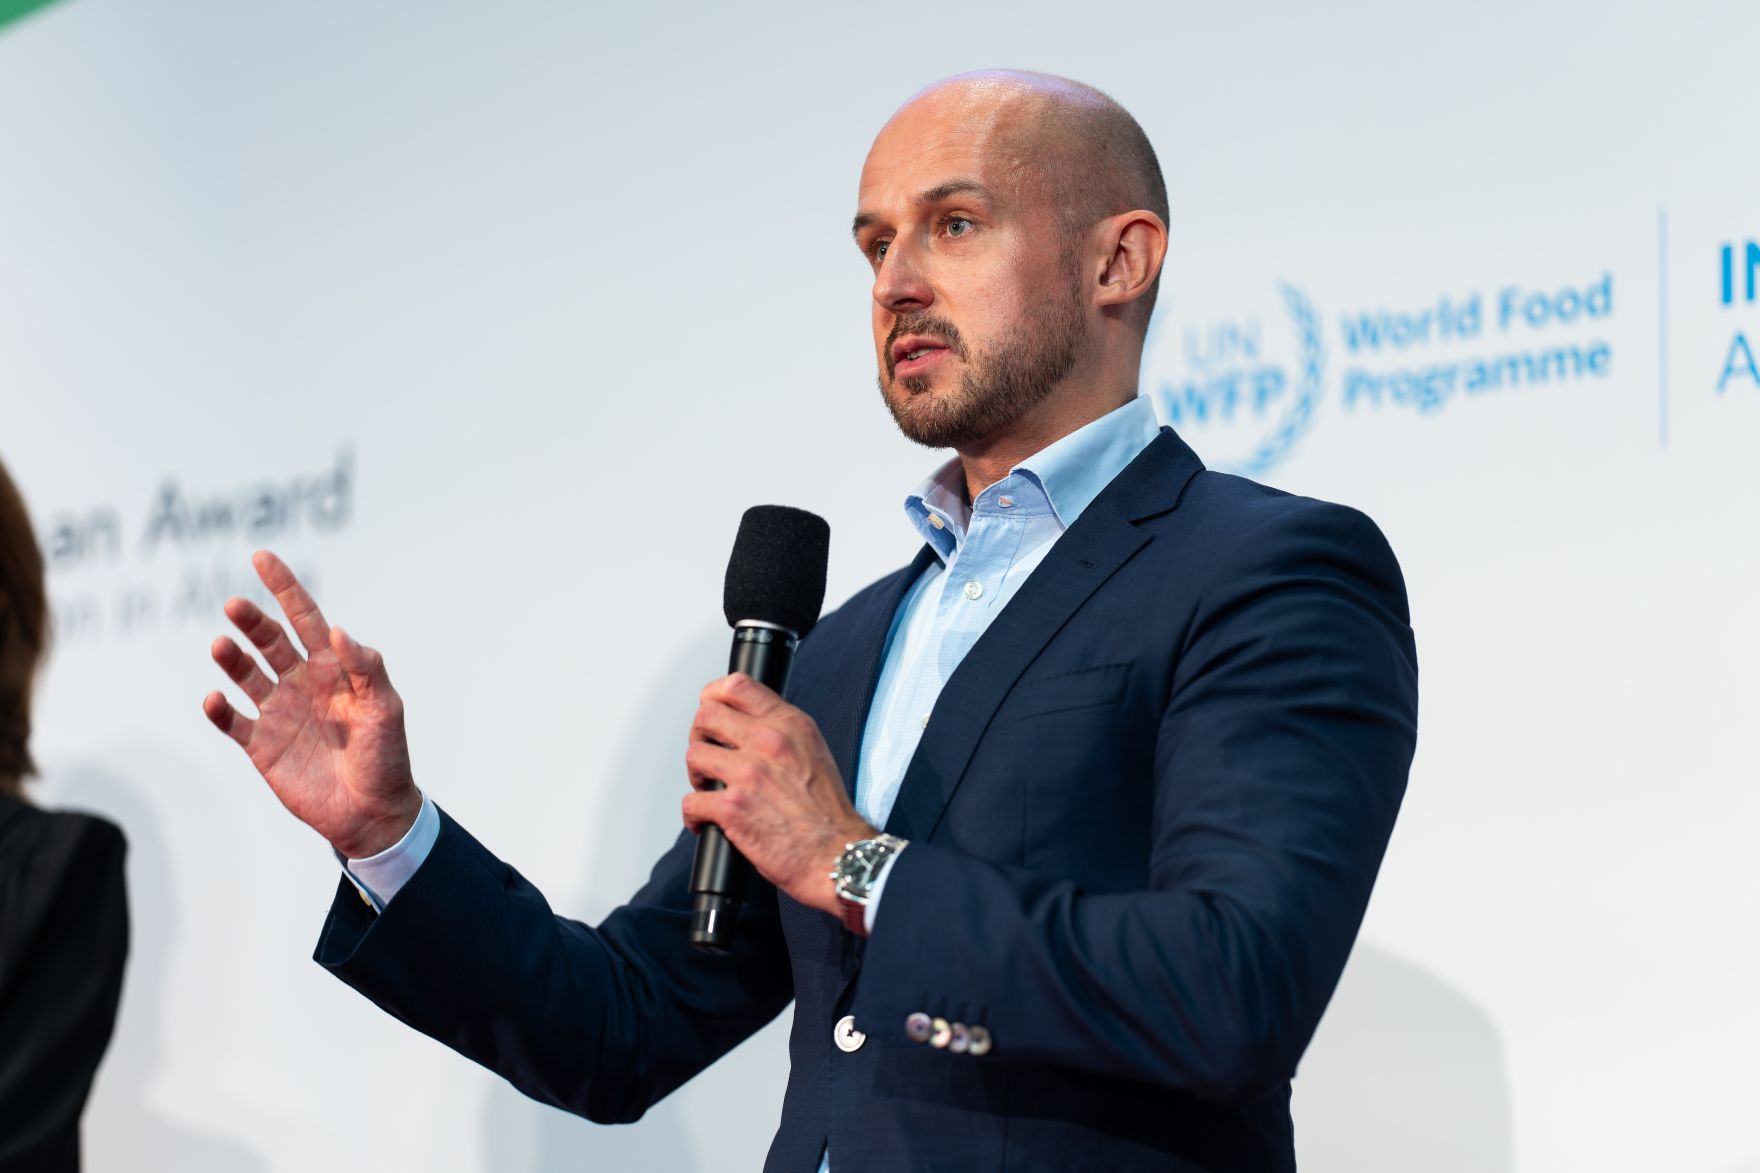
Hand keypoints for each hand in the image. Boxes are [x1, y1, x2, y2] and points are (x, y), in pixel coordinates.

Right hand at [202, 550, 420, 859]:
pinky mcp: (262, 745)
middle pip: (270, 641)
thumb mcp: (385, 708)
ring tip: (221, 645)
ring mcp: (279, 713)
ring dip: (232, 659)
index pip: (306, 619)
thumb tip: (339, 631)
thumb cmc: (386, 756)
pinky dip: (220, 709)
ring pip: (246, 675)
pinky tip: (215, 699)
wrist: (372, 812)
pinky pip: (232, 721)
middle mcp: (302, 684)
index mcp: (333, 668)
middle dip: (252, 621)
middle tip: (235, 605)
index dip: (285, 588)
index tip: (262, 558)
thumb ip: (365, 668)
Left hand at [683, 673, 874, 917]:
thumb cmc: (827, 813)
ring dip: (697, 776)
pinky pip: (691, 801)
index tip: (711, 710)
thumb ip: (781, 732)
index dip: (713, 696)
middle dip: (701, 737)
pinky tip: (707, 822)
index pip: (737, 685)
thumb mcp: (813, 751)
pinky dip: (694, 816)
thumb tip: (747, 725)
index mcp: (789, 725)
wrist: (837, 854)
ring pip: (694, 755)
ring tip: (710, 790)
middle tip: (710, 757)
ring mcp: (749, 773)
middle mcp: (768, 742)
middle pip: (706, 715)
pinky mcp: (733, 807)